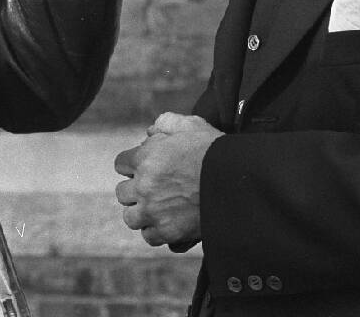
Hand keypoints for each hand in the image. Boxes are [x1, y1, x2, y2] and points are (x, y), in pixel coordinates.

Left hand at [114, 112, 220, 246]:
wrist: (238, 182)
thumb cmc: (215, 151)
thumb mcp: (191, 124)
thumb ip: (165, 123)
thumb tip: (150, 132)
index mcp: (145, 158)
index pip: (120, 164)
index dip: (133, 164)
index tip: (144, 167)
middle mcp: (144, 186)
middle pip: (123, 193)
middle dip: (135, 190)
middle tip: (152, 189)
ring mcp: (154, 211)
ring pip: (131, 218)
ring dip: (141, 213)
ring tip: (157, 208)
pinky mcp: (168, 232)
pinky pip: (149, 236)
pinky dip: (156, 231)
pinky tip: (167, 222)